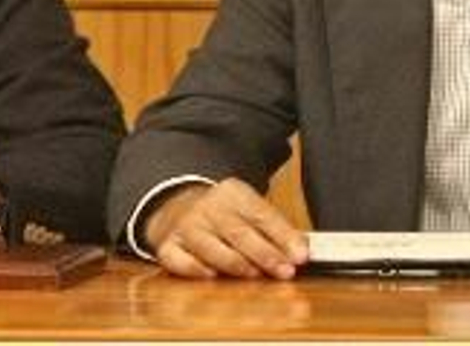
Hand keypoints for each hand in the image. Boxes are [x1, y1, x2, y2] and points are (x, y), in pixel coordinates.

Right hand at [143, 179, 308, 279]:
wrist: (177, 206)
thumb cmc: (223, 216)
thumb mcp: (249, 210)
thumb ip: (275, 230)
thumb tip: (301, 252)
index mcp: (233, 193)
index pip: (261, 213)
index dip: (282, 236)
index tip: (301, 255)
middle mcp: (207, 208)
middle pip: (238, 232)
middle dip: (264, 254)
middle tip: (285, 271)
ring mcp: (186, 227)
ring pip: (211, 248)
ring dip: (235, 263)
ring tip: (255, 275)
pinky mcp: (168, 246)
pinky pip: (179, 260)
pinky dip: (195, 269)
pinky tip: (211, 276)